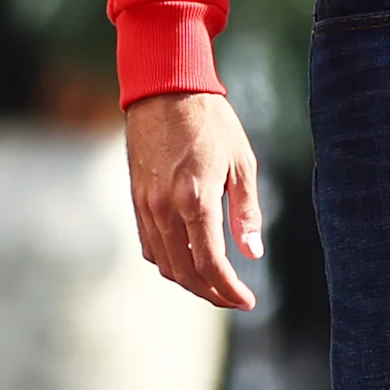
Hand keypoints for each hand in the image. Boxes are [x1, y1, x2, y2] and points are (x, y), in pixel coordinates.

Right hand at [124, 89, 263, 309]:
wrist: (165, 88)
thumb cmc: (210, 120)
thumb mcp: (241, 162)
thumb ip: (246, 212)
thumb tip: (252, 253)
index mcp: (196, 200)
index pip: (211, 264)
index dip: (229, 290)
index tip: (247, 301)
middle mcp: (166, 208)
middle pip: (185, 273)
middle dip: (211, 293)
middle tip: (234, 298)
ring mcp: (146, 205)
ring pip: (164, 264)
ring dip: (189, 282)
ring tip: (214, 284)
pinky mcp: (137, 199)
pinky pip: (149, 246)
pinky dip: (168, 262)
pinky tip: (187, 260)